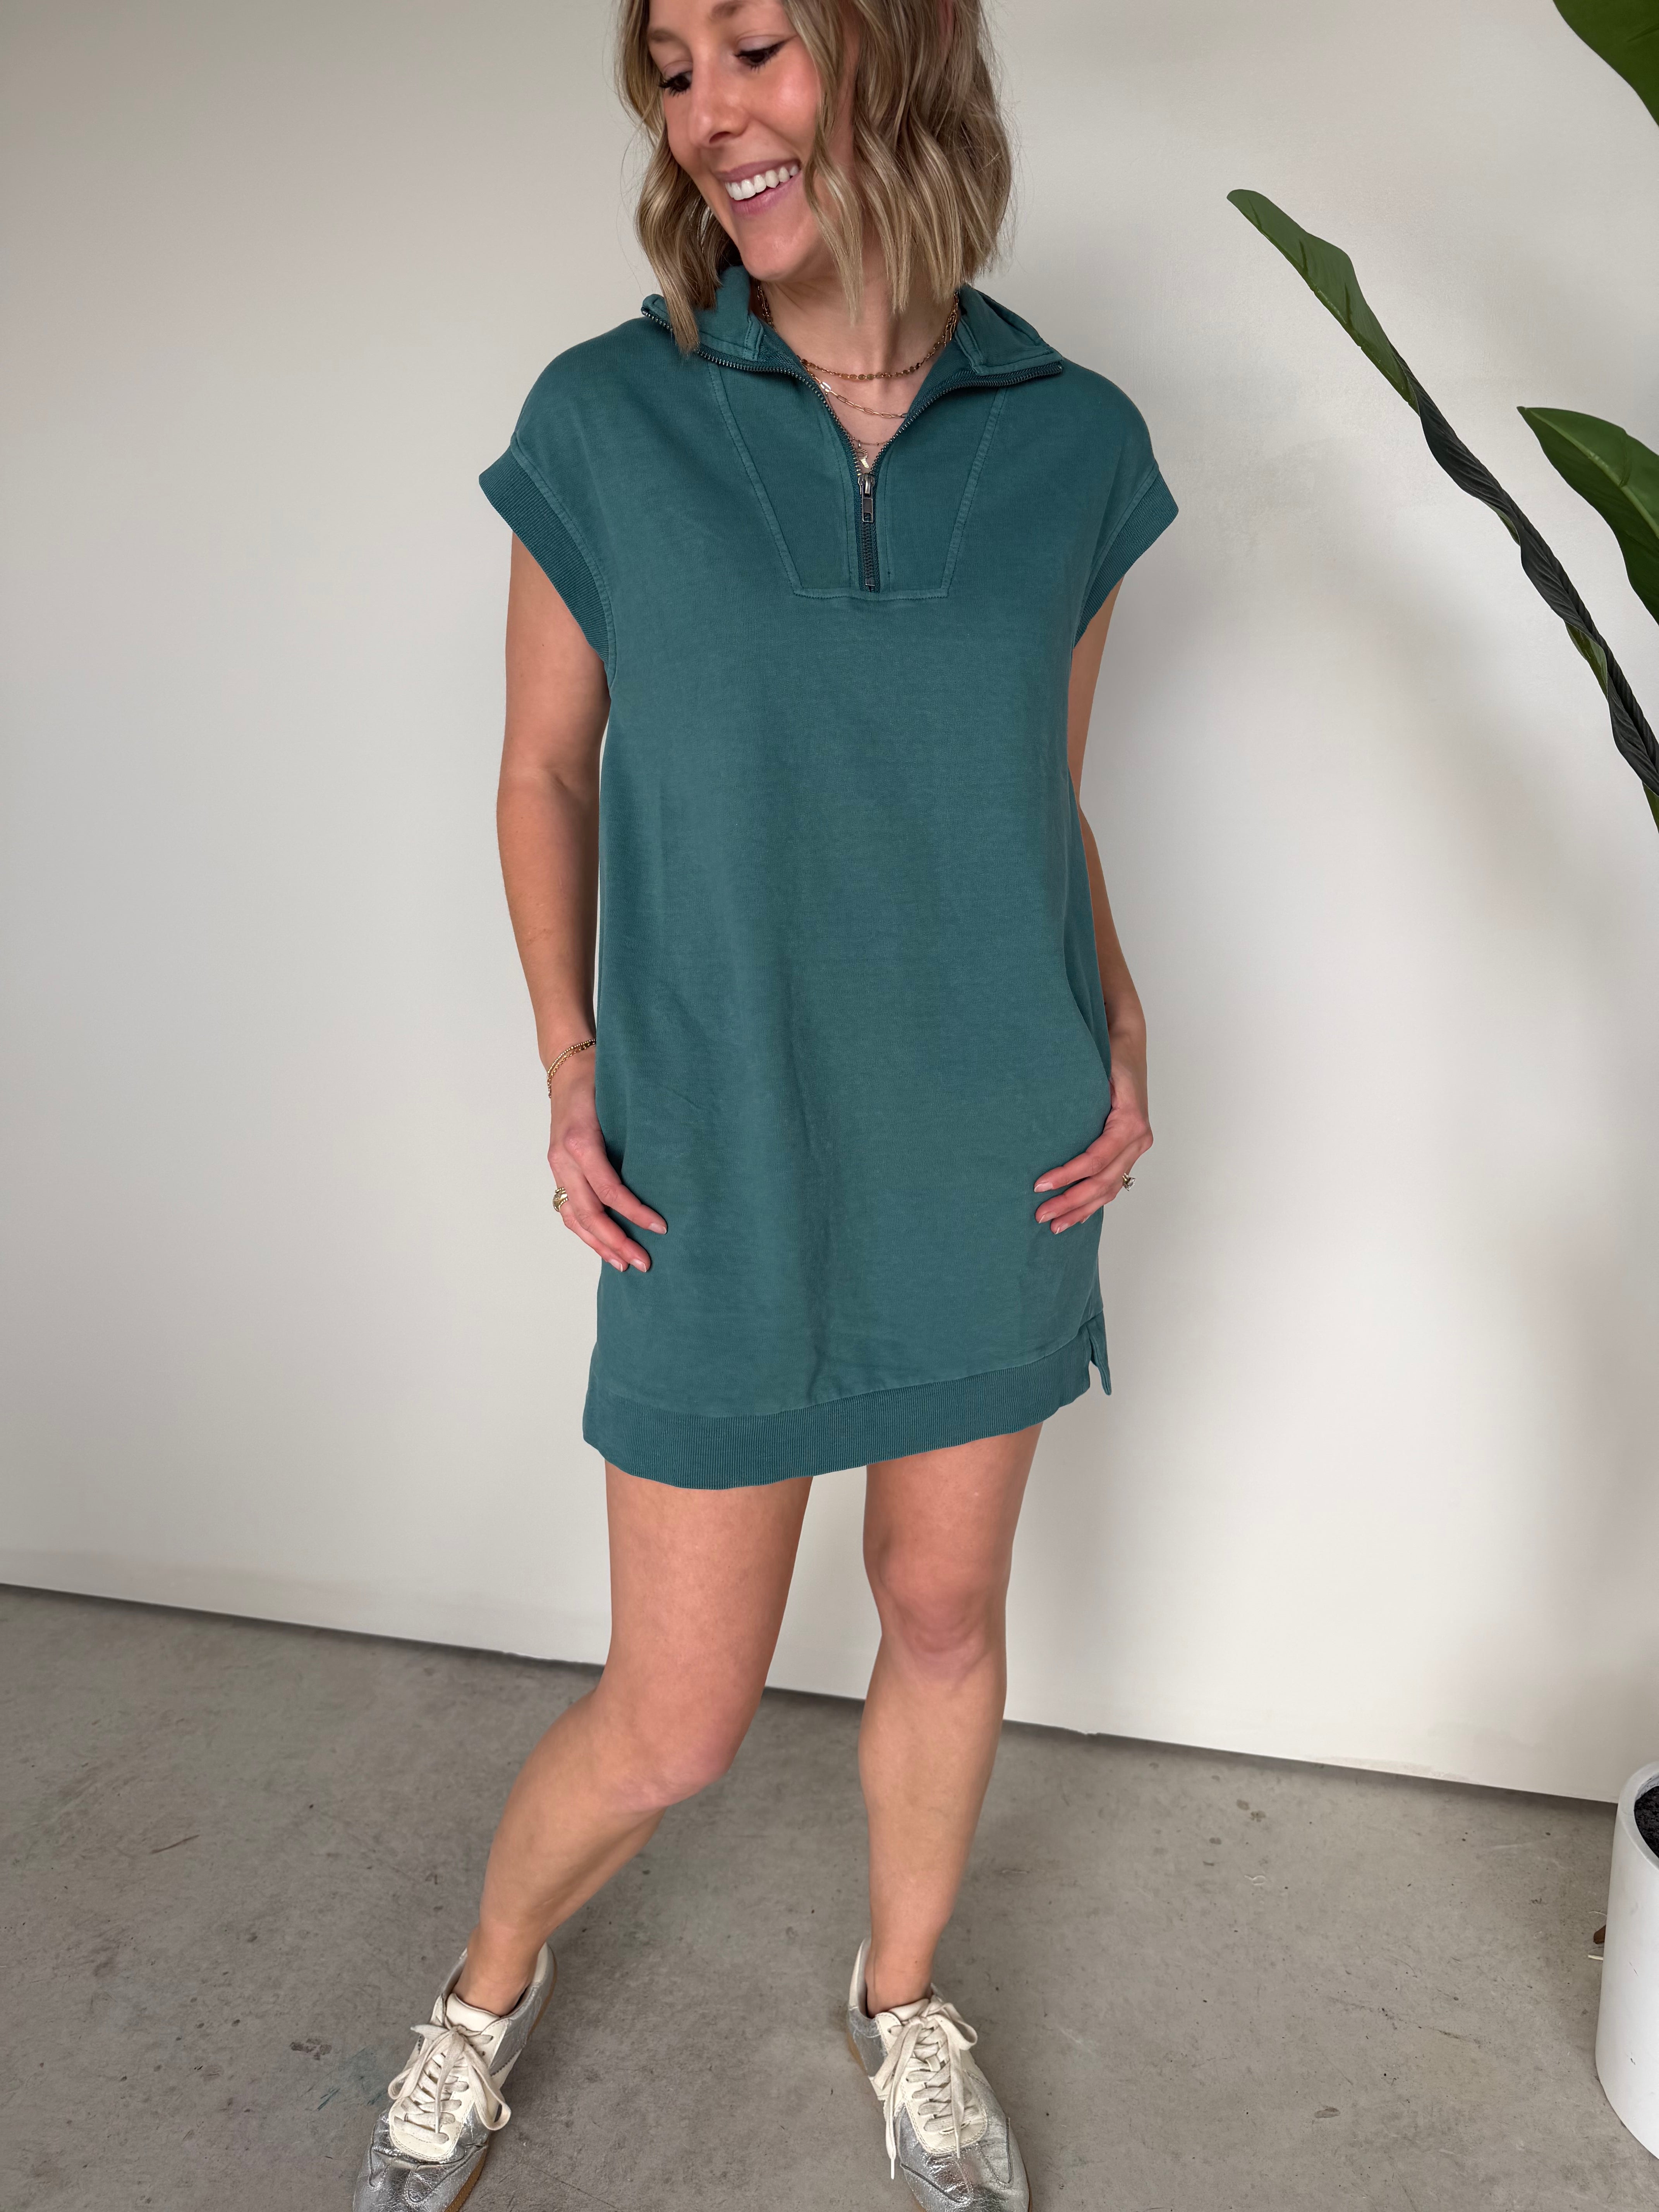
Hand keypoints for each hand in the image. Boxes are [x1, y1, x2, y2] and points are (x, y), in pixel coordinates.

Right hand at [547, 1054, 664, 1271]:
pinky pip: (567, 1210)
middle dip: (617, 1241)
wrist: (570, 1069)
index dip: (635, 1213)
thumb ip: (636, 1137)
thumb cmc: (602, 1082)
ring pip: (574, 1217)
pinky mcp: (557, 1172)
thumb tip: (671, 1170)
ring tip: (624, 1265)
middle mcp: (563, 1159)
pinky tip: (603, 1247)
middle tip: (644, 1263)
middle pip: (589, 1212)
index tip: (661, 1228)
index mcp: (581, 1142)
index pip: (609, 1190)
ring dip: (599, 1245)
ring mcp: (557, 1168)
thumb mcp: (621, 1103)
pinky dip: (585, 1232)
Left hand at [1033, 1054, 1151, 1231]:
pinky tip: (1077, 1214)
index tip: (1040, 1185)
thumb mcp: (1096, 1075)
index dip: (1067, 1175)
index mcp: (1130, 1124)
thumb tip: (1044, 1129)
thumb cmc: (1109, 1057)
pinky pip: (1114, 1182)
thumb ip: (1080, 1102)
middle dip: (1071, 1201)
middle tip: (1041, 1215)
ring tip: (1055, 1225)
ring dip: (1082, 1208)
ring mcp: (1137, 1147)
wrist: (1128, 1046)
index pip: (1095, 1160)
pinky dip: (1095, 1200)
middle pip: (1103, 1182)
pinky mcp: (1130, 1151)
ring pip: (1110, 1188)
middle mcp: (1138, 1140)